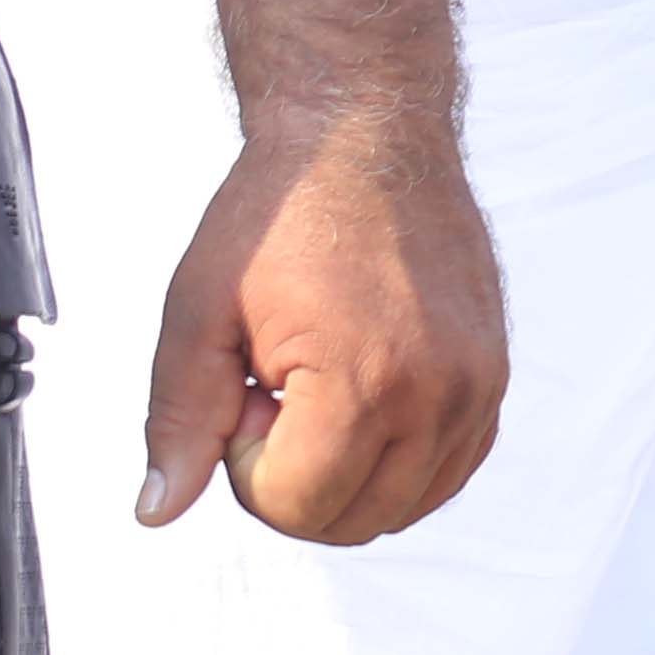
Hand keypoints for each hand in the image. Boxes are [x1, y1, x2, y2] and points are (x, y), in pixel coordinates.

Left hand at [148, 0, 504, 545]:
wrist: (366, 133)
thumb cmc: (279, 213)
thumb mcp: (196, 314)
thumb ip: (177, 422)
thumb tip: (159, 512)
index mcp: (364, 382)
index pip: (294, 506)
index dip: (244, 464)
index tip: (245, 388)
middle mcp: (439, 392)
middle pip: (353, 521)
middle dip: (295, 478)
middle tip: (276, 391)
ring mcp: (479, 383)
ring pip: (405, 506)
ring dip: (348, 472)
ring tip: (321, 387)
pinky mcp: (495, 371)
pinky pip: (451, 468)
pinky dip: (399, 463)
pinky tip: (361, 397)